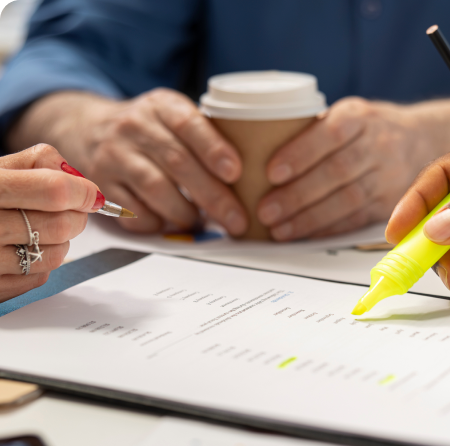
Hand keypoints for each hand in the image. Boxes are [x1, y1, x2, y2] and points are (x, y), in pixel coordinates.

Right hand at [0, 144, 100, 302]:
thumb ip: (37, 164)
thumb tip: (80, 180)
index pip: (54, 191)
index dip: (82, 192)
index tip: (90, 195)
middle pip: (60, 226)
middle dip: (76, 218)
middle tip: (70, 212)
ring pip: (54, 256)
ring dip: (60, 243)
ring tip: (40, 230)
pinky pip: (38, 278)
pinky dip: (41, 264)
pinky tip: (23, 249)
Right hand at [8, 90, 247, 234]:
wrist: (86, 129)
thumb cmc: (149, 130)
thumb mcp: (173, 116)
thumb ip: (205, 136)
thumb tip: (250, 177)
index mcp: (161, 106)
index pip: (189, 125)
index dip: (214, 149)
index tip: (236, 172)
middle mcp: (135, 127)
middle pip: (179, 164)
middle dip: (213, 197)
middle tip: (237, 220)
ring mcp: (114, 156)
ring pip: (156, 190)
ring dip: (186, 213)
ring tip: (202, 222)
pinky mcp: (102, 184)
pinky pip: (135, 212)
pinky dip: (159, 222)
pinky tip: (170, 222)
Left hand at [257, 96, 449, 240]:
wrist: (421, 141)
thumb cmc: (368, 129)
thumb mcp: (346, 115)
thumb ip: (314, 131)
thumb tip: (261, 152)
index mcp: (360, 118)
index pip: (331, 133)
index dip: (300, 154)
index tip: (271, 172)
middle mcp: (378, 145)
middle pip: (336, 172)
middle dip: (297, 195)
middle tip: (265, 211)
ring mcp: (387, 176)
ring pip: (346, 200)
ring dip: (308, 219)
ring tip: (279, 229)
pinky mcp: (390, 204)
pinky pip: (356, 219)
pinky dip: (327, 230)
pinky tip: (303, 235)